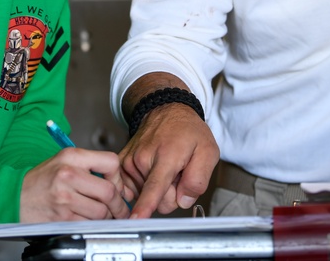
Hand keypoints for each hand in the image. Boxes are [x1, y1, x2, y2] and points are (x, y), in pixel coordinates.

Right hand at [19, 148, 130, 221]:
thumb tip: (120, 185)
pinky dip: (92, 224)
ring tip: (100, 213)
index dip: (118, 177)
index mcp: (71, 157)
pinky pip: (88, 223)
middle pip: (109, 191)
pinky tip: (87, 219)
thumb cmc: (41, 180)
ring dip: (105, 216)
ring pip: (101, 211)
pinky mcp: (62, 217)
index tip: (117, 185)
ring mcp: (65, 197)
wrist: (14, 196)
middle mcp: (68, 174)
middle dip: (118, 203)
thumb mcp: (63, 161)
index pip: (110, 162)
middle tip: (118, 208)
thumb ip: (90, 167)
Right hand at [119, 103, 218, 218]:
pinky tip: (151, 170)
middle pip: (158, 201)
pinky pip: (134, 189)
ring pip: (146, 196)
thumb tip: (184, 201)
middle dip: (171, 193)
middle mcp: (143, 159)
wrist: (166, 111)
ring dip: (158, 187)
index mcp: (166, 156)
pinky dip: (145, 184)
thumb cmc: (188, 131)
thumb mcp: (208, 151)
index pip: (155, 188)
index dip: (146, 206)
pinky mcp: (121, 165)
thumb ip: (198, 179)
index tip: (134, 219)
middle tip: (178, 171)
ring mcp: (130, 162)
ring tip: (165, 166)